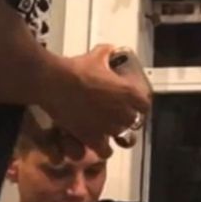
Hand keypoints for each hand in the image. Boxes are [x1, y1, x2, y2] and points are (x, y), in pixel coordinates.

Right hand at [43, 44, 150, 158]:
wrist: (55, 82)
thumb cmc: (76, 69)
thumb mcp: (97, 56)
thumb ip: (108, 54)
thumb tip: (110, 50)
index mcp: (128, 92)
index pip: (145, 104)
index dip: (139, 104)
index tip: (134, 103)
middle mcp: (122, 111)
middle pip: (134, 121)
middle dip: (127, 117)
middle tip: (118, 113)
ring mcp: (108, 127)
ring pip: (122, 136)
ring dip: (116, 132)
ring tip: (109, 128)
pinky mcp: (92, 137)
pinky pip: (106, 151)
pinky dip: (103, 148)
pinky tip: (100, 143)